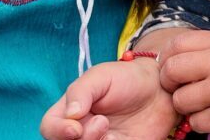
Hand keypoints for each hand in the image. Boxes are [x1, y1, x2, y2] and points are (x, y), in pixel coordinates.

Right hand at [40, 59, 178, 139]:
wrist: (160, 89)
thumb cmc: (126, 78)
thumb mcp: (101, 76)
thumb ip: (81, 91)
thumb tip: (70, 114)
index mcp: (69, 112)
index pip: (49, 128)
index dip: (58, 131)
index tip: (75, 128)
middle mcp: (80, 131)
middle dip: (83, 139)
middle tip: (102, 123)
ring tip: (111, 133)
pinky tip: (122, 139)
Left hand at [157, 31, 209, 137]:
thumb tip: (181, 54)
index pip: (177, 44)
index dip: (167, 56)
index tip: (170, 64)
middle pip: (171, 72)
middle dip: (170, 81)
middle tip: (179, 86)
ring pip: (180, 101)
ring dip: (186, 104)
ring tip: (202, 102)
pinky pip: (195, 122)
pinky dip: (201, 121)